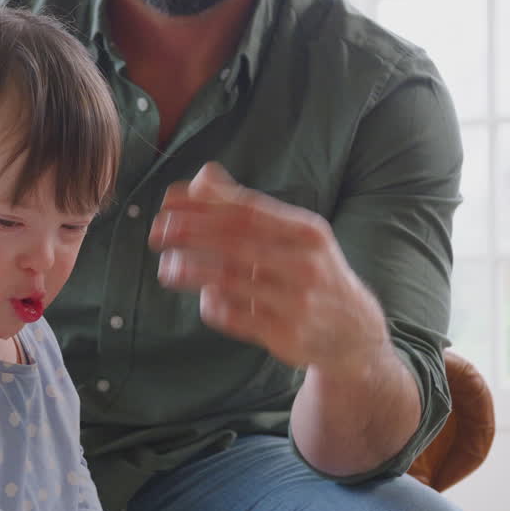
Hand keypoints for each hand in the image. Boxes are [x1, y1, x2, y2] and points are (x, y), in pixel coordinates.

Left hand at [148, 162, 389, 372]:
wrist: (352, 332)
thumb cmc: (311, 272)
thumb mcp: (292, 235)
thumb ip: (246, 206)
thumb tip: (202, 176)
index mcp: (306, 231)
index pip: (246, 210)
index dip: (202, 204)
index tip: (167, 202)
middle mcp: (305, 263)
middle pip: (234, 242)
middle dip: (190, 234)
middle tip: (157, 232)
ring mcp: (296, 301)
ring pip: (230, 280)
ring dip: (192, 271)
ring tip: (166, 268)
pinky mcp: (285, 334)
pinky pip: (236, 316)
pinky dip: (212, 305)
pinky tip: (202, 298)